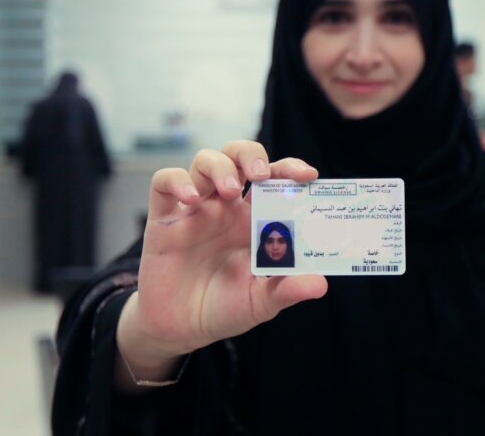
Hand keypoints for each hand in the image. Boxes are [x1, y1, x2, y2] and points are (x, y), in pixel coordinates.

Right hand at [116, 141, 326, 382]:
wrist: (180, 330)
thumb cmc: (223, 309)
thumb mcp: (260, 303)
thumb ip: (286, 290)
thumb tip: (320, 284)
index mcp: (255, 219)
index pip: (274, 178)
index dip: (290, 169)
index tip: (309, 176)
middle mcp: (227, 207)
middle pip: (239, 157)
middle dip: (252, 155)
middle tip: (261, 174)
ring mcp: (195, 209)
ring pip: (205, 161)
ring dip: (220, 166)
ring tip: (231, 190)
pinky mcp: (164, 218)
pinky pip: (164, 183)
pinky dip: (177, 181)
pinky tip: (191, 199)